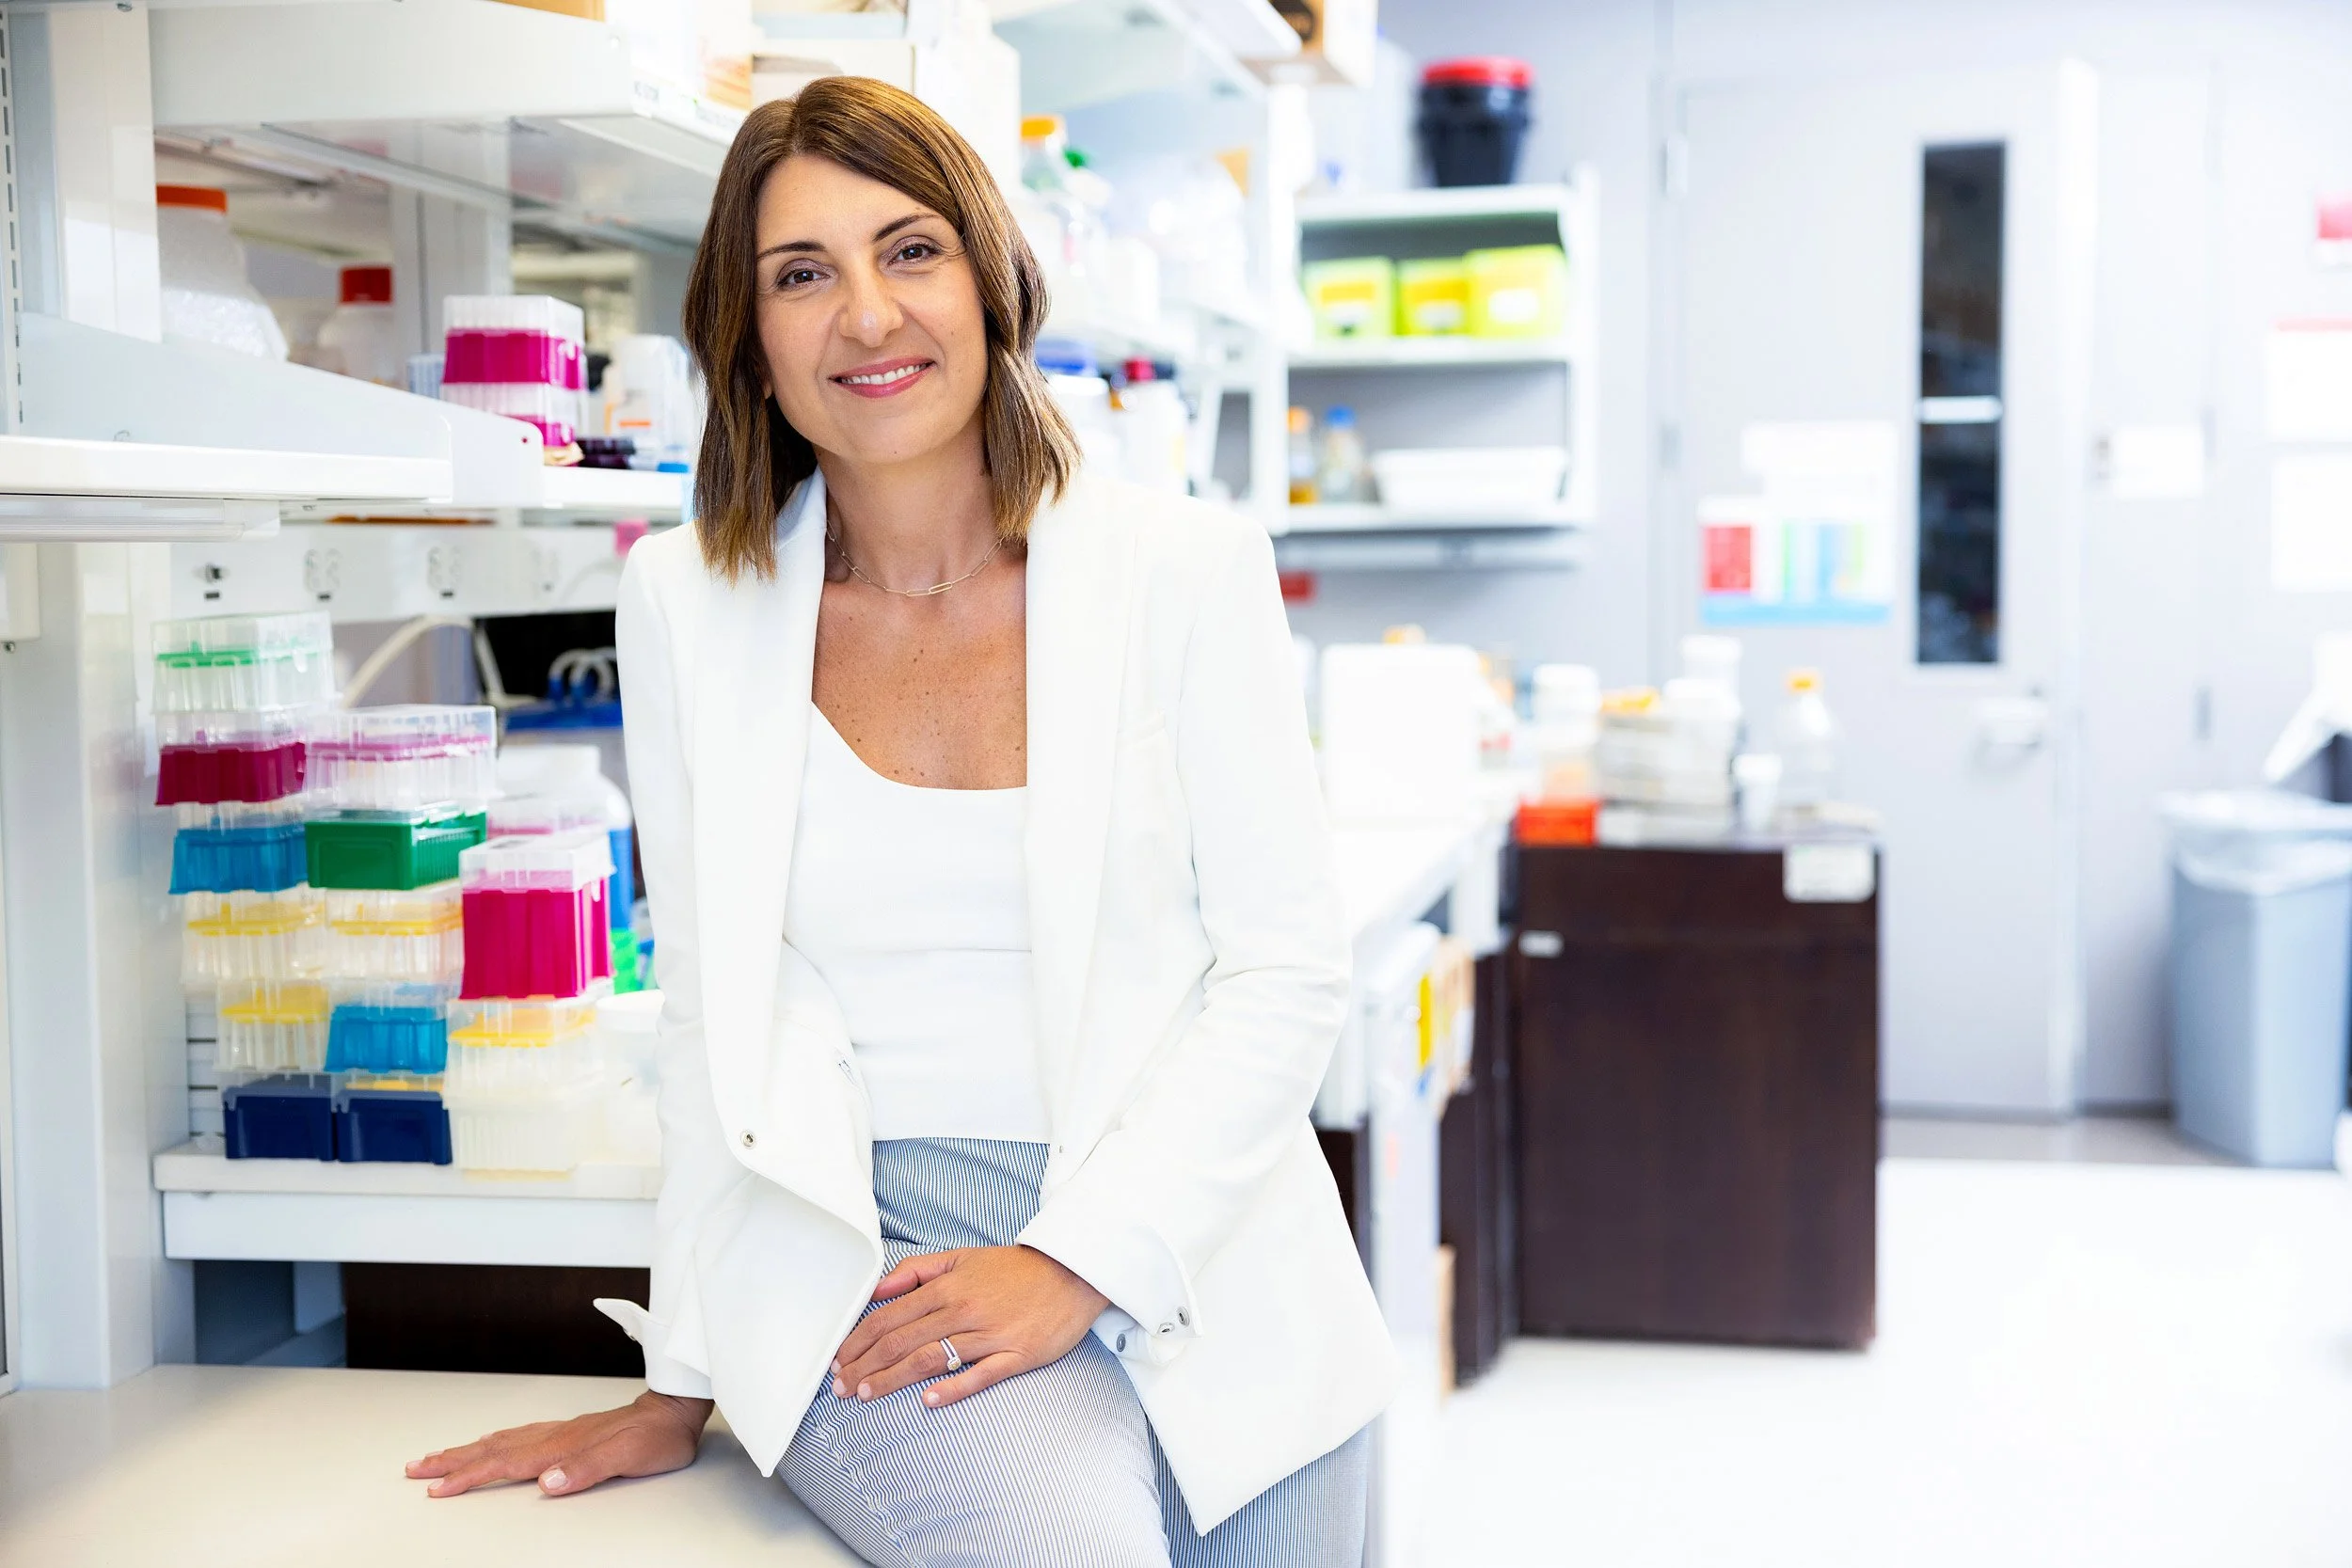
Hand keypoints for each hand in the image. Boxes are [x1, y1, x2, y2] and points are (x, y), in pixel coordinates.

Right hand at [404, 1390, 713, 1498]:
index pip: (504, 1464)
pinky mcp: (571, 1431)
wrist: (678, 1408)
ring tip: (437, 1455)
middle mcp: (556, 1436)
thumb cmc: (657, 1437)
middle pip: (492, 1449)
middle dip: (451, 1461)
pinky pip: (520, 1435)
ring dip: (466, 1449)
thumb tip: (546, 1482)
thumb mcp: (629, 1457)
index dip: (468, 1477)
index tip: (436, 1489)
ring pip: (502, 1439)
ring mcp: (562, 1431)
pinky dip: (495, 1441)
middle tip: (415, 1469)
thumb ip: (587, 1469)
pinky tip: (491, 1442)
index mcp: (562, 1446)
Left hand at [832, 1245, 1108, 1410]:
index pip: (889, 1317)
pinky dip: (953, 1388)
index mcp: (947, 1287)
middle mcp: (963, 1309)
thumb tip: (878, 1290)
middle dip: (865, 1365)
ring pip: (930, 1358)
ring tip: (866, 1396)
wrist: (1072, 1271)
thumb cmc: (1015, 1269)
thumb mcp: (962, 1257)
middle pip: (901, 1341)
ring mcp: (990, 1333)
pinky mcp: (1017, 1354)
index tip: (838, 1361)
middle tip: (840, 1387)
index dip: (858, 1341)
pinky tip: (927, 1401)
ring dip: (893, 1379)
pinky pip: (981, 1375)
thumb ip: (917, 1271)